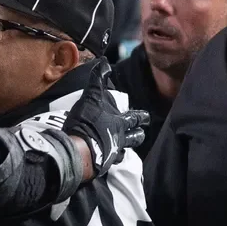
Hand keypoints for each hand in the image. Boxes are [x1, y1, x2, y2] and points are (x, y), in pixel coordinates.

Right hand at [62, 58, 149, 176]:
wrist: (80, 149)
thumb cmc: (87, 122)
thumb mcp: (91, 96)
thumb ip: (97, 80)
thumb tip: (104, 62)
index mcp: (120, 122)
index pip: (135, 118)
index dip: (141, 117)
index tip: (146, 117)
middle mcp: (120, 138)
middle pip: (134, 137)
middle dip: (138, 134)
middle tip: (141, 133)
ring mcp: (113, 152)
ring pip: (124, 150)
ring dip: (126, 148)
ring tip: (125, 148)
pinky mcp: (103, 164)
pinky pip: (110, 161)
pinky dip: (110, 159)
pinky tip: (108, 159)